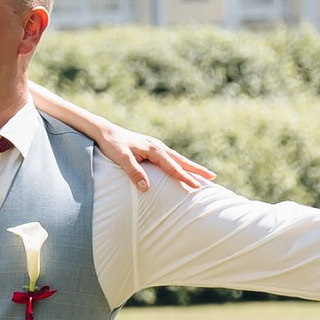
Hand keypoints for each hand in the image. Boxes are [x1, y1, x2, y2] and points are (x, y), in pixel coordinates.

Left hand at [98, 120, 216, 189]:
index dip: (185, 177)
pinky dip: (181, 163)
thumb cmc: (113, 145)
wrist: (106, 131)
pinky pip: (171, 157)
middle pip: (182, 160)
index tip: (197, 186)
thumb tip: (146, 188)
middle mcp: (158, 147)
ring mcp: (156, 146)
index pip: (173, 167)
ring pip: (178, 158)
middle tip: (213, 177)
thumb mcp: (121, 159)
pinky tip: (183, 167)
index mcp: (154, 149)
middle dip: (197, 169)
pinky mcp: (152, 148)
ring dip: (191, 166)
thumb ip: (134, 172)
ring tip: (204, 173)